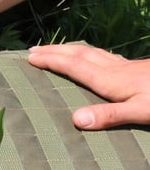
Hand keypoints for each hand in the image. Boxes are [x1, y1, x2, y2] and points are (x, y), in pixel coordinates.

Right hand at [28, 43, 149, 129]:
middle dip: (55, 51)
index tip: (30, 57)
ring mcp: (126, 66)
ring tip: (56, 50)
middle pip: (79, 55)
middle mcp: (114, 69)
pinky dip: (90, 54)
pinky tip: (96, 58)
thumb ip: (109, 116)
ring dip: (70, 50)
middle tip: (33, 49)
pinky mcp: (135, 68)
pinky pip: (104, 56)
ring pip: (91, 53)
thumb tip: (75, 120)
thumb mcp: (140, 112)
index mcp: (110, 80)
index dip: (51, 61)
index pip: (74, 67)